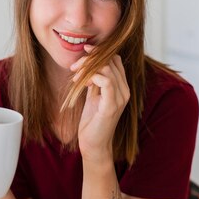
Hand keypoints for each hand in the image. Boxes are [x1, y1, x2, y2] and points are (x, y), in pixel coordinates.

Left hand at [70, 45, 129, 161]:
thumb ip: (94, 80)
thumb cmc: (92, 121)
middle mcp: (125, 90)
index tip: (82, 55)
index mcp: (121, 86)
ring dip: (87, 68)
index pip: (115, 59)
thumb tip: (88, 63)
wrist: (93, 144)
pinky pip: (106, 81)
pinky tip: (82, 84)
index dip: (98, 53)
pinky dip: (92, 77)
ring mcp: (120, 98)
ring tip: (75, 76)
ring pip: (107, 68)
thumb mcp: (93, 95)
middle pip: (111, 60)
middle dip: (89, 59)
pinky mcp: (112, 105)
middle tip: (74, 67)